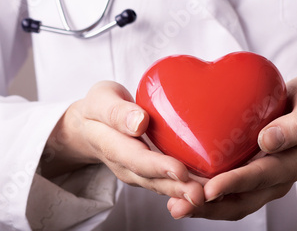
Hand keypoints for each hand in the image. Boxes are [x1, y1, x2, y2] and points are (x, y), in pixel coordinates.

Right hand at [40, 81, 203, 207]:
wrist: (87, 126)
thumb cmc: (98, 108)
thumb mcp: (101, 101)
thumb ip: (117, 112)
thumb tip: (138, 122)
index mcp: (111, 144)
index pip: (136, 158)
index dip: (158, 166)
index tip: (179, 170)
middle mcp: (125, 164)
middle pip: (152, 179)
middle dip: (176, 187)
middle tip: (201, 193)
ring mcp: (136, 172)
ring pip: (161, 185)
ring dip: (184, 192)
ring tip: (209, 195)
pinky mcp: (148, 172)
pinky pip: (166, 182)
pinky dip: (185, 186)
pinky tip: (207, 187)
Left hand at [166, 76, 296, 219]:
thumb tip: (269, 140)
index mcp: (291, 162)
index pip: (260, 177)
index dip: (234, 184)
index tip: (209, 189)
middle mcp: (277, 178)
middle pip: (242, 200)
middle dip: (210, 205)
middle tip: (180, 205)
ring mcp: (264, 181)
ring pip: (233, 202)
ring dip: (205, 207)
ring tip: (175, 206)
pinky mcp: (252, 175)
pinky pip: (230, 192)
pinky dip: (207, 196)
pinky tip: (184, 191)